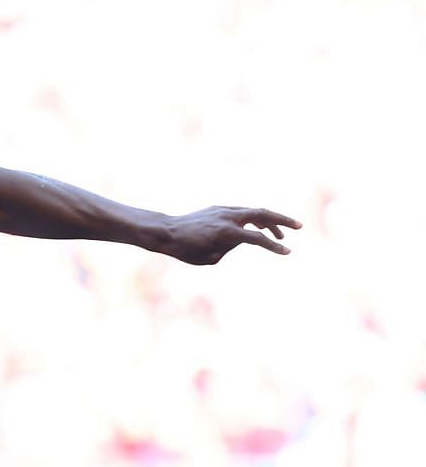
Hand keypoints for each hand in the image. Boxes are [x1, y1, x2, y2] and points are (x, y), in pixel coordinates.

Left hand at [161, 207, 300, 264]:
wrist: (166, 232)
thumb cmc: (186, 250)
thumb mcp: (211, 257)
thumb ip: (231, 247)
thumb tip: (242, 238)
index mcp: (227, 232)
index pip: (258, 239)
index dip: (274, 247)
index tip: (288, 252)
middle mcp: (228, 217)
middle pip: (263, 214)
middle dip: (283, 220)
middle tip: (299, 227)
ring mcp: (224, 210)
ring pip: (253, 212)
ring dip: (269, 221)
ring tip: (280, 234)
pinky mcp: (219, 209)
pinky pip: (241, 213)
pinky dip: (252, 219)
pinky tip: (257, 229)